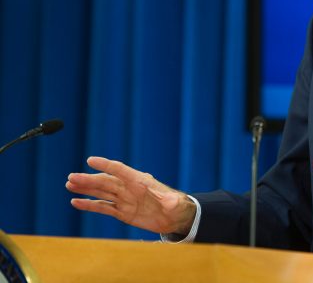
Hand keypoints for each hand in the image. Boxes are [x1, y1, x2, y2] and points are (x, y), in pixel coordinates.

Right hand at [66, 156, 195, 235]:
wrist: (175, 218)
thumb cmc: (177, 206)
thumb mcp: (174, 202)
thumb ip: (169, 200)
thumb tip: (170, 201)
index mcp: (141, 181)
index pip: (120, 170)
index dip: (106, 165)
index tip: (90, 160)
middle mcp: (130, 188)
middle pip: (106, 181)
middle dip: (89, 179)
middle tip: (71, 177)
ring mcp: (125, 200)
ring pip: (101, 192)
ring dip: (86, 189)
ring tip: (70, 184)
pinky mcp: (122, 212)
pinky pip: (103, 207)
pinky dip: (89, 205)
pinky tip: (76, 202)